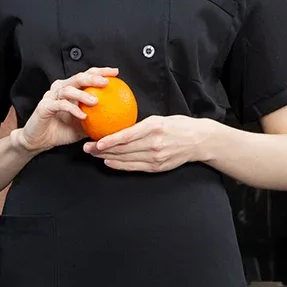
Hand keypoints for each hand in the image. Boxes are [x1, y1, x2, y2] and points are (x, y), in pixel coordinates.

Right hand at [15, 68, 118, 153]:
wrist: (39, 141)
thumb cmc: (61, 131)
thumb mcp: (85, 125)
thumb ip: (98, 118)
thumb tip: (119, 118)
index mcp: (70, 89)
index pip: (86, 75)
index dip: (100, 72)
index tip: (115, 73)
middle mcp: (60, 89)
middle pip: (78, 78)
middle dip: (93, 77)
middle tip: (106, 82)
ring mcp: (51, 97)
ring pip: (68, 90)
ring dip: (83, 94)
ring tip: (96, 101)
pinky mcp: (44, 107)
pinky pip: (60, 105)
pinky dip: (72, 109)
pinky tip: (83, 115)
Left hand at [83, 114, 211, 171]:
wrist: (199, 140)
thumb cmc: (179, 126)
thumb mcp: (159, 119)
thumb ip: (141, 125)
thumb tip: (119, 127)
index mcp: (154, 127)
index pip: (126, 136)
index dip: (109, 141)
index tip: (95, 141)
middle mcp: (154, 143)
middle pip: (122, 149)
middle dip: (102, 149)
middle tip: (87, 148)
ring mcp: (155, 157)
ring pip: (126, 158)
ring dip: (107, 157)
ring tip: (93, 154)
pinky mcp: (157, 167)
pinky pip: (134, 167)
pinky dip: (119, 165)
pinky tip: (108, 161)